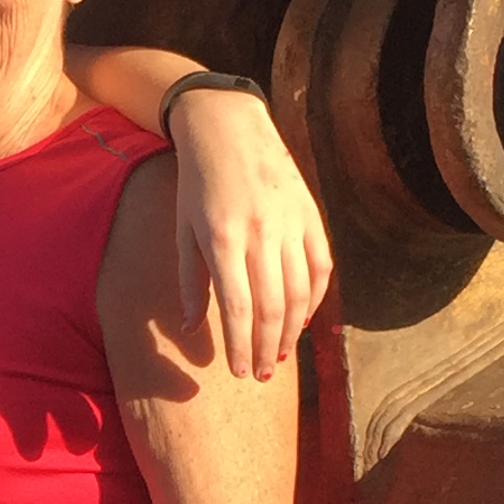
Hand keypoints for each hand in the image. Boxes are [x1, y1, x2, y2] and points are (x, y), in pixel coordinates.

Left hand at [168, 86, 332, 383]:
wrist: (230, 129)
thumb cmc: (197, 184)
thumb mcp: (182, 232)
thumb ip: (190, 283)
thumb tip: (195, 329)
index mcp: (224, 240)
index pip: (239, 309)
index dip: (241, 346)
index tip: (240, 373)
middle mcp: (262, 235)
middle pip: (273, 308)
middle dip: (268, 348)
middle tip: (260, 374)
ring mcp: (291, 225)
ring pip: (301, 292)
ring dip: (293, 331)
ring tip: (280, 356)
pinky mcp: (311, 216)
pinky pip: (320, 267)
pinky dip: (315, 298)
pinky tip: (303, 320)